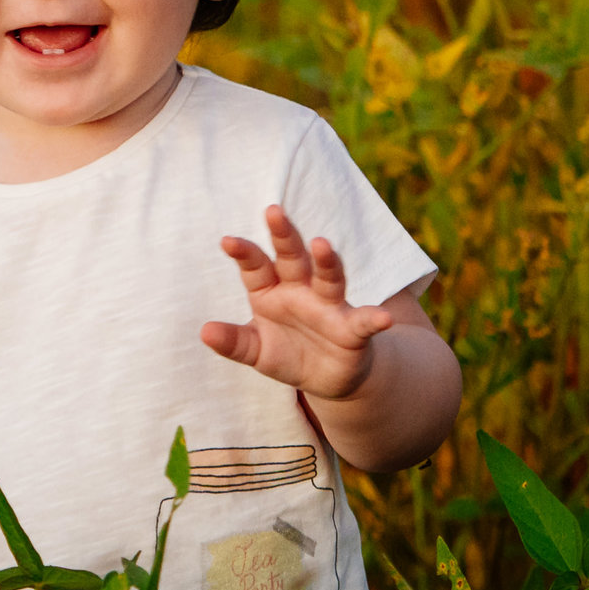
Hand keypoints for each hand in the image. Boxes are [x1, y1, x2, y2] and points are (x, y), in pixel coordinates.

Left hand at [201, 205, 397, 401]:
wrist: (328, 377)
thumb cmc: (288, 354)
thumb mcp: (257, 351)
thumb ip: (234, 342)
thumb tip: (205, 332)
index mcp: (271, 291)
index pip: (256, 267)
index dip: (244, 253)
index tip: (227, 241)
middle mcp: (300, 290)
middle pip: (292, 258)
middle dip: (284, 236)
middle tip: (273, 211)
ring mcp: (328, 306)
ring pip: (328, 278)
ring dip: (326, 261)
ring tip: (323, 245)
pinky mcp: (353, 329)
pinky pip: (364, 321)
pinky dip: (374, 318)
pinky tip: (384, 318)